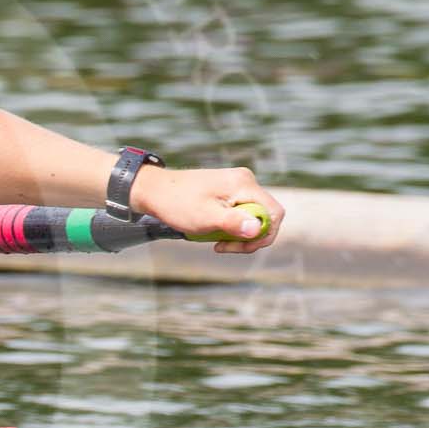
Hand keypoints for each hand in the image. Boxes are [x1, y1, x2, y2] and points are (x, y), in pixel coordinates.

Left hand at [131, 167, 285, 254]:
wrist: (153, 191)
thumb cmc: (177, 204)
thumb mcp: (205, 218)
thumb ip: (233, 222)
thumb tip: (258, 229)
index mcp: (243, 184)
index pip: (274, 213)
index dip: (264, 235)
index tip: (239, 247)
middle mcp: (244, 180)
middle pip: (265, 215)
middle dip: (249, 236)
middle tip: (223, 247)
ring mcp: (236, 184)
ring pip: (252, 215)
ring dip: (238, 233)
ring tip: (216, 241)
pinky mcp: (228, 190)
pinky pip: (240, 211)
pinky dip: (231, 225)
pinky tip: (213, 232)